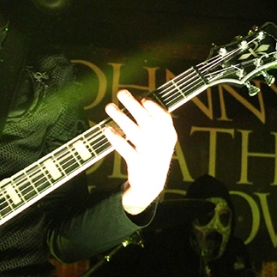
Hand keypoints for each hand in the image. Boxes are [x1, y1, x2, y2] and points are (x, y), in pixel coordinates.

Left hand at [103, 89, 178, 214]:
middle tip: (121, 93)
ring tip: (109, 107)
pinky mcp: (137, 164)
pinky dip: (116, 138)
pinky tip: (107, 130)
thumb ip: (153, 122)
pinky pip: (125, 148)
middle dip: (133, 105)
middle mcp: (161, 144)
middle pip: (146, 121)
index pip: (164, 118)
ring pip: (133, 132)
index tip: (144, 99)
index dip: (154, 108)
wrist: (151, 183)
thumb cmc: (154, 153)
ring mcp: (149, 154)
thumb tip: (137, 101)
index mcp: (169, 135)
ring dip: (120, 117)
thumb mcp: (161, 139)